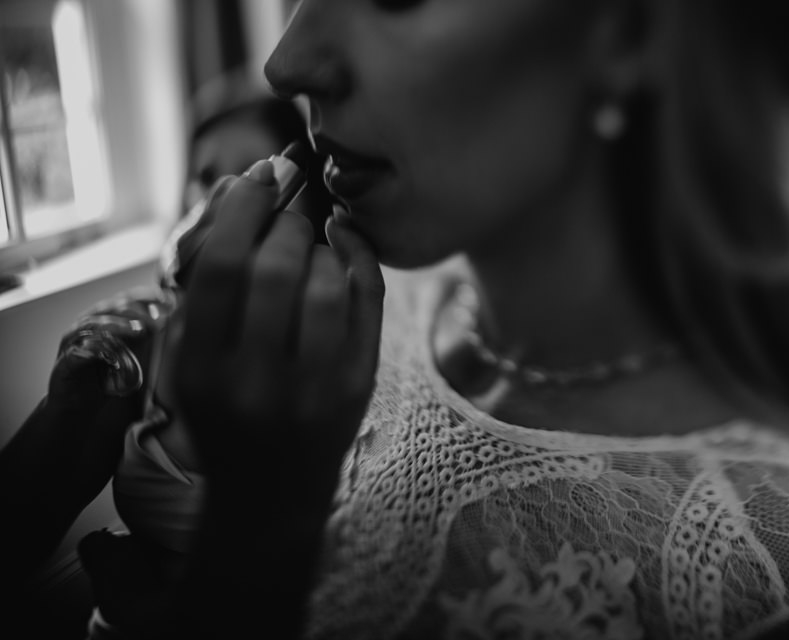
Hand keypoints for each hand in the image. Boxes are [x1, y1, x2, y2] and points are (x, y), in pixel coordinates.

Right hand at [51, 288, 174, 409]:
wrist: (76, 407)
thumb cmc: (105, 379)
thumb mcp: (131, 356)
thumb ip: (145, 341)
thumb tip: (171, 324)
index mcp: (102, 321)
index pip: (123, 301)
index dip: (144, 297)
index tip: (166, 299)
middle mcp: (85, 327)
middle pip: (109, 308)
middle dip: (134, 309)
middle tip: (156, 316)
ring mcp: (72, 342)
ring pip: (92, 324)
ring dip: (117, 324)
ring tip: (138, 329)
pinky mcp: (64, 362)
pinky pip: (78, 351)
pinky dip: (96, 349)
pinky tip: (112, 351)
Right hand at [170, 160, 384, 504]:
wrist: (272, 488)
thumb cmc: (223, 409)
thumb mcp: (189, 358)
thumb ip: (201, 285)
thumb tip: (236, 193)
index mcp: (204, 368)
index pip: (222, 269)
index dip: (242, 209)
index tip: (256, 178)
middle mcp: (259, 379)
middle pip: (277, 268)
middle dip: (285, 223)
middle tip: (286, 214)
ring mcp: (316, 386)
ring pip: (328, 284)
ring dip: (320, 245)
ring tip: (309, 243)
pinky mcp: (360, 384)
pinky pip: (369, 302)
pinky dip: (360, 257)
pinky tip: (345, 241)